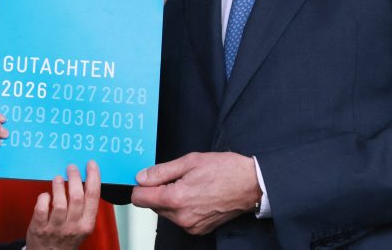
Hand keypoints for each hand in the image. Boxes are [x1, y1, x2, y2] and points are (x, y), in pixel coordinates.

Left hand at [26, 161, 100, 249]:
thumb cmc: (66, 239)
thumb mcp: (82, 227)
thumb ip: (84, 208)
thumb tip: (86, 180)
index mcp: (86, 224)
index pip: (93, 197)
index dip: (93, 177)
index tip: (91, 165)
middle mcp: (73, 227)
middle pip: (77, 197)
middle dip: (75, 178)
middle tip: (71, 168)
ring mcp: (55, 229)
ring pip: (59, 203)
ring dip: (58, 187)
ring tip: (57, 178)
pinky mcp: (39, 229)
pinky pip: (41, 210)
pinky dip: (43, 199)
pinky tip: (45, 195)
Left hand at [131, 152, 260, 235]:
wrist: (251, 185)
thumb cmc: (225, 170)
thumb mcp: (189, 161)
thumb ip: (161, 171)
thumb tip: (141, 177)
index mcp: (176, 198)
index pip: (140, 198)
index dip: (141, 186)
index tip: (148, 178)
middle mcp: (181, 217)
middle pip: (152, 205)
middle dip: (159, 191)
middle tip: (178, 177)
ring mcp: (190, 226)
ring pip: (166, 212)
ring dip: (171, 199)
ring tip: (191, 184)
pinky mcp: (198, 229)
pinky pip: (179, 217)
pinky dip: (183, 207)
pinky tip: (197, 195)